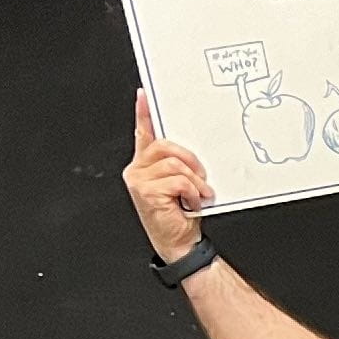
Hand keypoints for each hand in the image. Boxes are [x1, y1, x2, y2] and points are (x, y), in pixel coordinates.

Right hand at [125, 91, 211, 255]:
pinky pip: (178, 180)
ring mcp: (138, 180)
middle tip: (202, 178)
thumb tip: (193, 150)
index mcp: (146, 164)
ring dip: (195, 181)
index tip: (145, 95)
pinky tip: (192, 203)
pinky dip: (192, 192)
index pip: (144, 133)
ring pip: (175, 164)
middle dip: (190, 160)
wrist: (180, 242)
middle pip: (165, 145)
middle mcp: (137, 169)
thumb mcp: (184, 184)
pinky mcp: (145, 192)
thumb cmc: (181, 214)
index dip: (143, 113)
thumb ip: (181, 164)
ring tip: (199, 195)